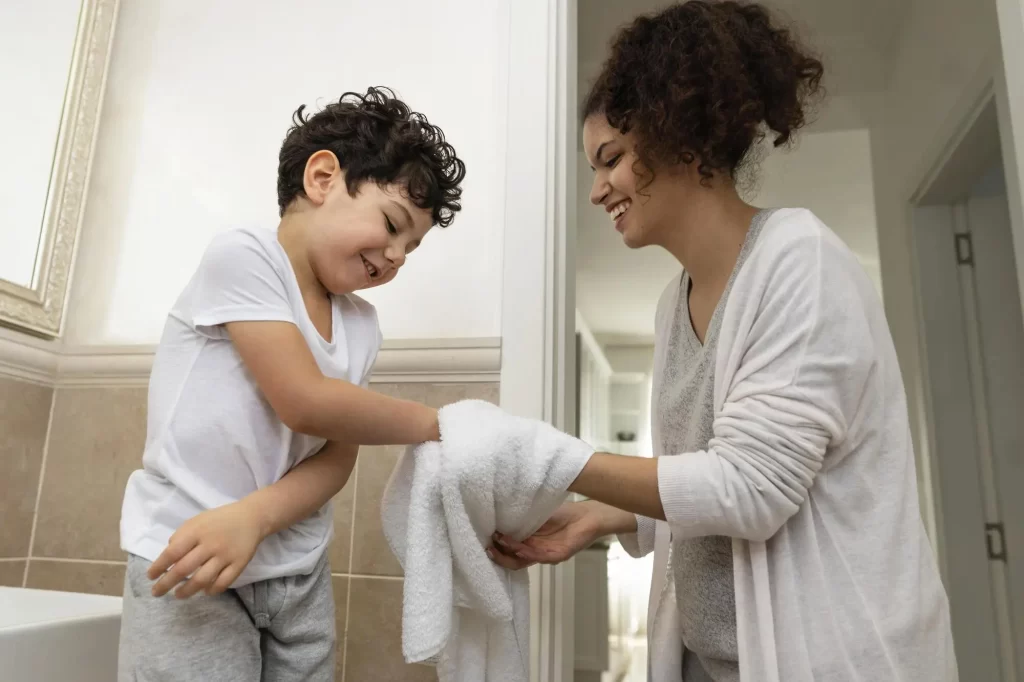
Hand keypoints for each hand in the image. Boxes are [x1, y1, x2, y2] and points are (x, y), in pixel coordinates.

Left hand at [147, 500, 265, 598]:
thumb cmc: (219, 520)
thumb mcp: (197, 521)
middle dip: (166, 584)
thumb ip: (181, 536)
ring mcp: (225, 555)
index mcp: (197, 531)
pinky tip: (204, 591)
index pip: (172, 552)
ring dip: (186, 591)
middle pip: (183, 569)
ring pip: (201, 580)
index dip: (159, 567)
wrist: (252, 517)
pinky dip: (211, 590)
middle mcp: (210, 544)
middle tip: (157, 592)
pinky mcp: (239, 564)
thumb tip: (168, 557)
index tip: (150, 577)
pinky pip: (223, 583)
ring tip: (178, 595)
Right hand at [487, 501, 602, 569]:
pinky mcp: (557, 555)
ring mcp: (545, 555)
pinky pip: (538, 557)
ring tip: (497, 542)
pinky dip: (526, 553)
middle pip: (511, 559)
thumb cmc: (563, 512)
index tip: (481, 537)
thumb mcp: (535, 512)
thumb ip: (520, 515)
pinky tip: (517, 546)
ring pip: (521, 561)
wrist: (588, 515)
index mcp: (528, 541)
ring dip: (508, 552)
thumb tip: (496, 508)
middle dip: (497, 554)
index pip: (507, 549)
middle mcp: (534, 550)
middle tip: (485, 545)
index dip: (494, 545)